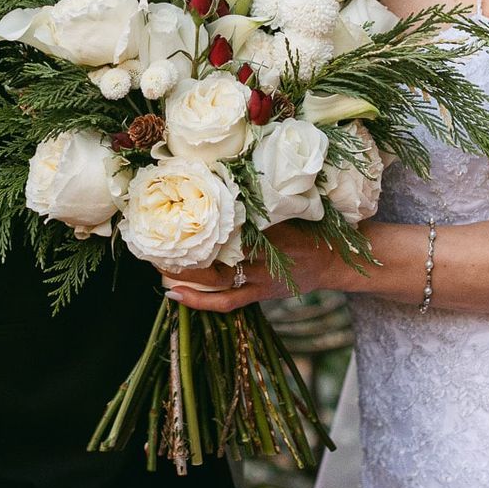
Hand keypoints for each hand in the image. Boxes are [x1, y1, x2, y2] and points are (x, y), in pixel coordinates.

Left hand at [160, 223, 341, 312]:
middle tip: (157, 239)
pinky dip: (200, 301)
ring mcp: (260, 280)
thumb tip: (223, 185)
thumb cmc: (308, 229)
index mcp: (271, 231)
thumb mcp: (288, 210)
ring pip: (216, 282)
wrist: (331, 262)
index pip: (232, 224)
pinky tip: (175, 295)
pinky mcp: (258, 295)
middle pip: (218, 255)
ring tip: (159, 266)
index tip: (179, 208)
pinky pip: (226, 302)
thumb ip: (260, 206)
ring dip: (186, 275)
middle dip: (186, 249)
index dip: (204, 220)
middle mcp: (263, 258)